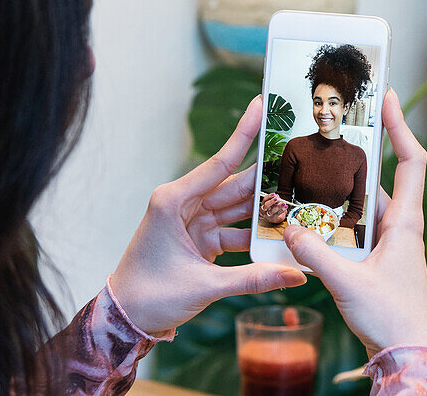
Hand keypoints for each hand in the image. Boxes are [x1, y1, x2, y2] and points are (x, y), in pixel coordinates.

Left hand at [110, 97, 306, 335]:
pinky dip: (257, 234)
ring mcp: (194, 221)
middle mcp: (184, 204)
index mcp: (174, 201)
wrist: (124, 322)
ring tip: (302, 200)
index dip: (245, 133)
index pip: (220, 162)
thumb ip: (253, 278)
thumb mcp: (203, 286)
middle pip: (236, 184)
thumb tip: (297, 274)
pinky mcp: (201, 238)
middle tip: (302, 159)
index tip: (263, 104)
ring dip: (267, 209)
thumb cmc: (148, 297)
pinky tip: (283, 234)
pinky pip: (237, 228)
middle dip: (269, 176)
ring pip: (240, 207)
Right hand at [284, 89, 426, 357]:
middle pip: (379, 178)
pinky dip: (331, 222)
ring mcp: (388, 243)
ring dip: (336, 192)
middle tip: (330, 126)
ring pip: (360, 206)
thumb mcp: (348, 284)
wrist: (408, 357)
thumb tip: (287, 228)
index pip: (411, 160)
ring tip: (306, 169)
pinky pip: (352, 230)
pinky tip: (305, 220)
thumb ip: (316, 255)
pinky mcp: (376, 261)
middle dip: (355, 153)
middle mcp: (400, 226)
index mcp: (405, 222)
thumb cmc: (392, 320)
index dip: (400, 126)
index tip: (386, 97)